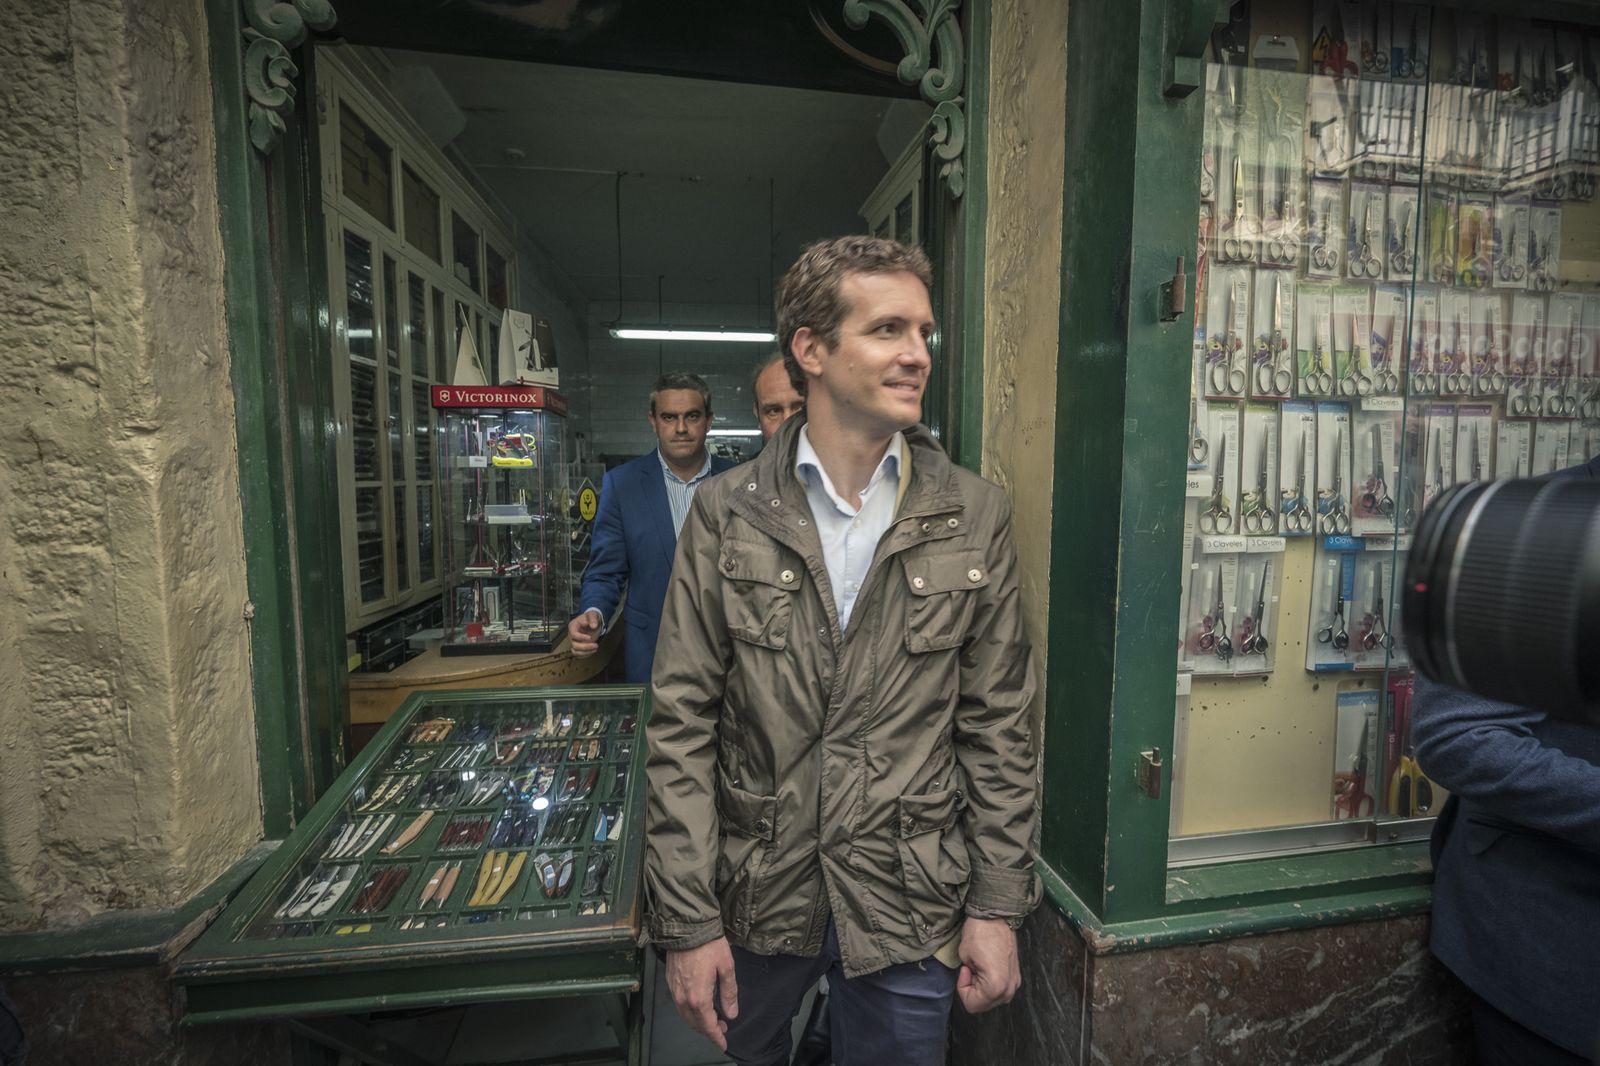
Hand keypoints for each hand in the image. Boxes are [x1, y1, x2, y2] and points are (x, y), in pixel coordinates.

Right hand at [567, 609, 602, 657]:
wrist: (592, 621)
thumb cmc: (590, 618)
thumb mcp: (593, 615)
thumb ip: (593, 619)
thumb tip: (593, 625)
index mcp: (573, 626)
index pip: (573, 634)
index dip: (581, 637)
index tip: (590, 637)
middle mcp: (571, 635)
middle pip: (574, 645)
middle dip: (585, 647)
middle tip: (596, 645)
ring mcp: (574, 642)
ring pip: (575, 651)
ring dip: (586, 652)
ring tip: (595, 649)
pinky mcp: (578, 647)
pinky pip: (579, 654)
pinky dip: (586, 654)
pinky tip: (593, 650)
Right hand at [666, 937, 738, 1051]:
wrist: (686, 927)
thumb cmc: (709, 945)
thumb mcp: (726, 967)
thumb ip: (729, 993)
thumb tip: (731, 1014)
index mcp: (699, 997)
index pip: (707, 1025)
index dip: (716, 1037)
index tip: (724, 1044)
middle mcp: (683, 998)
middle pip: (695, 1023)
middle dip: (708, 1030)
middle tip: (721, 1028)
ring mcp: (674, 990)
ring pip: (685, 1015)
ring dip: (698, 1021)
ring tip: (712, 1019)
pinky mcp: (669, 981)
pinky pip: (679, 1005)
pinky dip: (689, 1011)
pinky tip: (698, 1006)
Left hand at [956, 917, 1019, 1013]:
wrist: (997, 916)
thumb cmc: (979, 933)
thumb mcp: (965, 958)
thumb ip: (967, 979)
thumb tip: (973, 982)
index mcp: (996, 987)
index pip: (972, 1004)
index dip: (963, 988)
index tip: (965, 970)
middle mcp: (1009, 989)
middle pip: (983, 1005)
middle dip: (973, 990)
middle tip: (971, 969)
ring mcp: (1015, 983)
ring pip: (991, 999)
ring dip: (981, 988)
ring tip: (979, 968)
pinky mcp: (1016, 976)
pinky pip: (1000, 990)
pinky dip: (990, 984)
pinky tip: (987, 968)